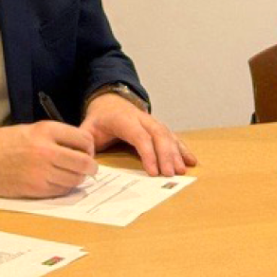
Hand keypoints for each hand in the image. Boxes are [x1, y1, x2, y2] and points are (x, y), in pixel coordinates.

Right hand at [0, 121, 97, 197]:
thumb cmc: (6, 142)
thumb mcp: (34, 129)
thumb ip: (58, 137)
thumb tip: (82, 148)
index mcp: (47, 131)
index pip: (84, 140)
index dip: (90, 147)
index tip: (88, 151)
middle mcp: (47, 150)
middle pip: (84, 162)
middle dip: (91, 167)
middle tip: (90, 168)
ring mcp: (41, 172)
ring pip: (74, 179)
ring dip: (79, 179)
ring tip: (75, 176)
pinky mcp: (34, 189)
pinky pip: (60, 191)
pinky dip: (65, 188)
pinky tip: (61, 183)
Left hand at [80, 92, 196, 176]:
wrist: (109, 101)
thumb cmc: (99, 120)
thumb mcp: (87, 129)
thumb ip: (85, 143)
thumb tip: (86, 160)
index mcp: (123, 119)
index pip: (139, 136)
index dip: (148, 153)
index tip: (154, 172)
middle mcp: (141, 118)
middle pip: (158, 134)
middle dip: (166, 155)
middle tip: (171, 175)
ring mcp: (152, 122)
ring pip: (167, 134)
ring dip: (176, 153)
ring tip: (182, 170)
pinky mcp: (158, 127)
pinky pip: (172, 136)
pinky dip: (182, 148)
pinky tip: (191, 160)